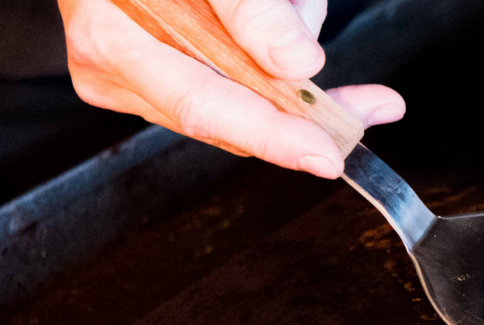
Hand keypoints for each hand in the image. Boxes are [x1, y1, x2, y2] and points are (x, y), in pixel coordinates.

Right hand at [59, 0, 404, 178]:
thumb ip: (246, 5)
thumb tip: (296, 62)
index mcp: (112, 38)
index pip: (202, 105)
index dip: (271, 134)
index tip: (327, 152)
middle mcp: (112, 69)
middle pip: (224, 117)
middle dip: (302, 113)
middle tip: (371, 108)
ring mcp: (126, 78)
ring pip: (231, 104)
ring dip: (286, 84)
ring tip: (316, 37)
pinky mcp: (147, 77)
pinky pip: (220, 88)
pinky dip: (263, 75)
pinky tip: (288, 54)